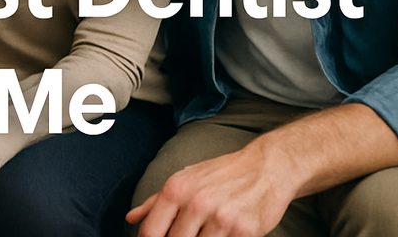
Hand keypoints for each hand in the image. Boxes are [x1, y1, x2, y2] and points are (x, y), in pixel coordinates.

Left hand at [127, 143, 295, 236]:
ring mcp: (221, 219)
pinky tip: (222, 235)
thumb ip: (156, 201)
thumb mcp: (185, 179)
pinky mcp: (245, 232)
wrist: (266, 167)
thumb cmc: (222, 174)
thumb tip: (131, 218)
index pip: (151, 232)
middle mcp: (196, 203)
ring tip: (205, 234)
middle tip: (188, 235)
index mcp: (176, 190)